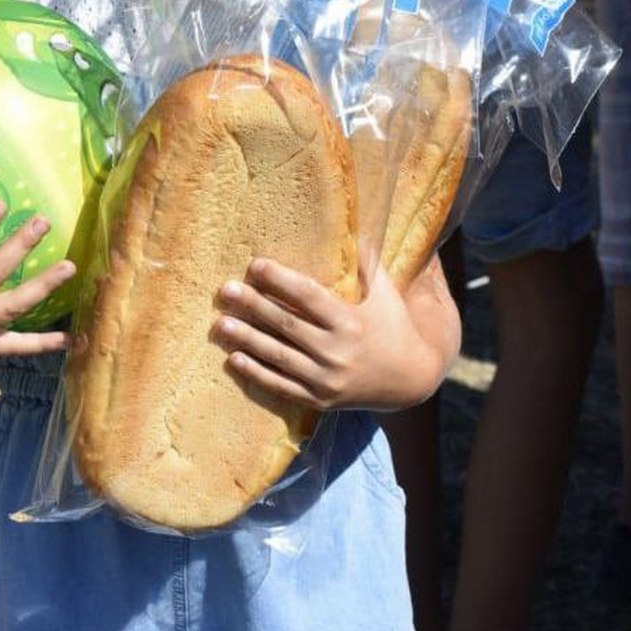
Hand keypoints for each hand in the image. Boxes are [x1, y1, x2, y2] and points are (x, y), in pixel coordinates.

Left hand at [214, 250, 450, 412]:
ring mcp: (327, 378)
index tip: (255, 265)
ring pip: (279, 356)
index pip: (308, 296)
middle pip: (287, 325)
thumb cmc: (395, 329)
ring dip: (247, 339)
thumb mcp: (387, 295)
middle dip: (253, 306)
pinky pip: (282, 387)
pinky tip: (234, 359)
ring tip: (220, 324)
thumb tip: (356, 230)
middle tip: (225, 291)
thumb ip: (369, 265)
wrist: (411, 381)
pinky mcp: (320, 400)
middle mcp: (337, 351)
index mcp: (351, 321)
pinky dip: (257, 374)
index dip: (280, 280)